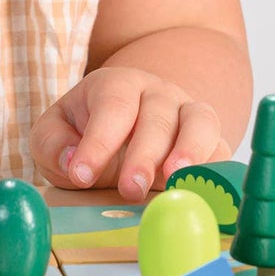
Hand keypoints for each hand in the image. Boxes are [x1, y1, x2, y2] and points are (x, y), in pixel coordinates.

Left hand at [30, 66, 229, 201]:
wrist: (126, 126)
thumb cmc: (85, 131)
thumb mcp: (54, 134)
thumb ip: (53, 145)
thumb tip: (73, 162)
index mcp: (116, 84)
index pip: (112, 105)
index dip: (98, 141)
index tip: (81, 175)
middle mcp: (157, 92)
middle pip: (156, 116)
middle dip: (143, 154)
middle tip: (130, 189)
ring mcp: (188, 112)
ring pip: (199, 121)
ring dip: (190, 151)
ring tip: (175, 180)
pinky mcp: (211, 139)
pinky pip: (221, 149)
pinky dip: (215, 169)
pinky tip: (202, 191)